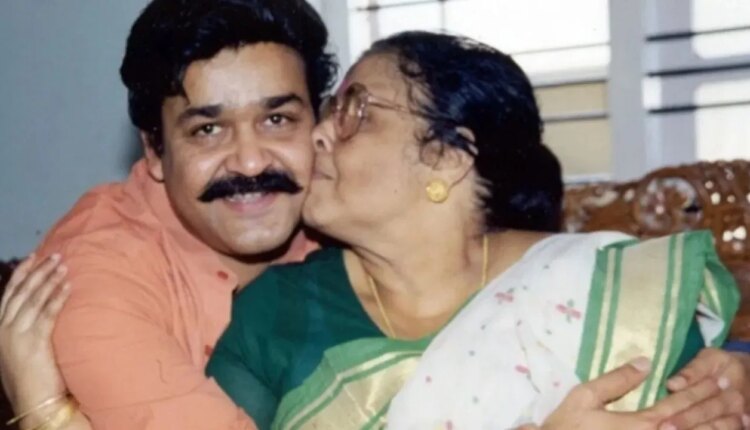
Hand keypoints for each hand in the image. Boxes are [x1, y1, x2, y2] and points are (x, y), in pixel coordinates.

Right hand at [0, 254, 70, 412]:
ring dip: (49, 280)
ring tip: (64, 265)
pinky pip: (46, 314)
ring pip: (33, 299)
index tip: (35, 256)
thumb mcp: (23, 349)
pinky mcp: (32, 343)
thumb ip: (28, 328)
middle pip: (21, 292)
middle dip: (39, 271)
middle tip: (56, 255)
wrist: (34, 402)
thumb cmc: (34, 377)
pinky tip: (68, 286)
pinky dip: (57, 297)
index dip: (22, 273)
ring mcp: (16, 336)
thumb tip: (45, 305)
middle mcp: (3, 329)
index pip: (10, 294)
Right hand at [537, 357, 743, 429]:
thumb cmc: (567, 425)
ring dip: (715, 428)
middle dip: (715, 408)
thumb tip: (645, 362)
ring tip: (735, 418)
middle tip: (735, 394)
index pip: (678, 405)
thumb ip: (616, 380)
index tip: (718, 378)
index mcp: (639, 424)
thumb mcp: (584, 396)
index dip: (700, 390)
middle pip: (692, 426)